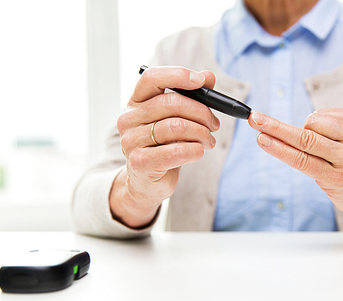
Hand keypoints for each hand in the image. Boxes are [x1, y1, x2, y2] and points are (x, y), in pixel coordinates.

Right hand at [110, 66, 219, 227]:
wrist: (147, 182)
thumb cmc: (164, 146)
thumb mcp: (177, 118)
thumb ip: (192, 96)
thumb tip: (208, 76)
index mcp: (136, 102)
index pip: (152, 78)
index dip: (178, 75)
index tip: (201, 81)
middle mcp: (128, 119)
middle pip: (171, 103)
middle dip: (201, 112)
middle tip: (214, 124)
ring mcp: (131, 141)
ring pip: (177, 127)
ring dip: (202, 133)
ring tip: (209, 140)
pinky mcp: (140, 163)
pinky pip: (177, 151)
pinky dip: (196, 150)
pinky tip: (199, 151)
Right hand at [249, 108, 342, 238]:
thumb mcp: (329, 187)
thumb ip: (311, 163)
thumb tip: (289, 135)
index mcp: (339, 178)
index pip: (301, 159)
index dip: (277, 147)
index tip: (259, 136)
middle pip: (306, 136)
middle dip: (276, 126)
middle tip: (256, 118)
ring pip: (317, 120)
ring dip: (307, 127)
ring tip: (317, 140)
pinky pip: (332, 113)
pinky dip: (323, 120)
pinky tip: (329, 132)